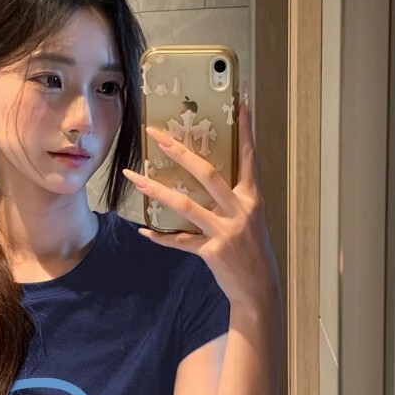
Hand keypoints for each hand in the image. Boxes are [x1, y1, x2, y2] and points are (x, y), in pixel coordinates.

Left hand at [122, 81, 278, 306]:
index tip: (240, 105)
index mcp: (252, 200)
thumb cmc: (253, 252)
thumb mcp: (252, 221)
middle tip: (157, 135)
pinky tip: (145, 231)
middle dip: (180, 152)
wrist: (260, 289)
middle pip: (207, 174)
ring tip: (134, 177)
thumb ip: (234, 201)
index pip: (248, 158)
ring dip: (156, 190)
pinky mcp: (212, 251)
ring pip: (185, 205)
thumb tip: (209, 183)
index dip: (245, 132)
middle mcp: (240, 211)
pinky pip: (180, 241)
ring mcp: (226, 231)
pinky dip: (161, 237)